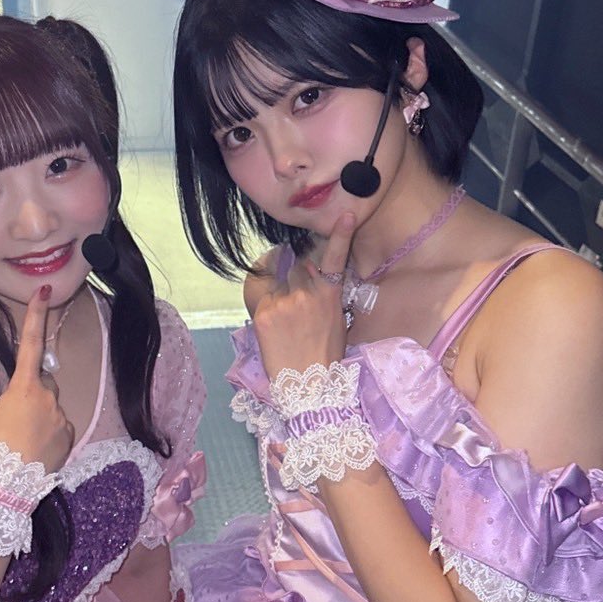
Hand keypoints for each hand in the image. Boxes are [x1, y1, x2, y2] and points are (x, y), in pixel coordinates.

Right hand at [0, 287, 74, 472]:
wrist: (1, 488)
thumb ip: (3, 406)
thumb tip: (13, 412)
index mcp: (23, 388)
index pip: (30, 344)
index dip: (36, 315)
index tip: (44, 291)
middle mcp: (48, 398)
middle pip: (42, 384)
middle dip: (31, 393)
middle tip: (12, 420)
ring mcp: (61, 418)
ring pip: (50, 409)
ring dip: (38, 419)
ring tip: (20, 444)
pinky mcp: (68, 438)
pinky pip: (58, 428)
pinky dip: (47, 436)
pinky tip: (33, 454)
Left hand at [252, 213, 355, 376]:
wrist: (308, 388)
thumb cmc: (325, 356)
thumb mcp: (336, 320)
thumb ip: (323, 294)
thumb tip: (309, 275)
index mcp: (330, 295)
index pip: (336, 258)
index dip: (341, 234)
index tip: (345, 214)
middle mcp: (307, 293)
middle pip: (293, 267)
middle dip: (290, 277)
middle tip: (290, 303)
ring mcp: (283, 302)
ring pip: (273, 281)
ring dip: (274, 291)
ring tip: (281, 319)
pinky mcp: (262, 313)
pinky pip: (257, 293)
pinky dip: (260, 301)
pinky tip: (269, 320)